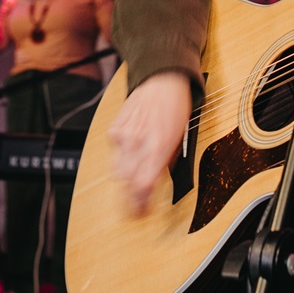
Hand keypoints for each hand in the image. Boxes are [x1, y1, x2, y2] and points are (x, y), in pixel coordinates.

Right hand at [107, 71, 191, 213]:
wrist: (162, 80)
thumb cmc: (176, 108)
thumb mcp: (179, 139)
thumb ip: (165, 163)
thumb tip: (155, 184)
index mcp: (158, 147)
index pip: (143, 187)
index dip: (141, 205)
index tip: (142, 213)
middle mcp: (138, 143)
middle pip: (126, 184)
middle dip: (130, 200)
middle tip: (136, 208)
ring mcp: (123, 136)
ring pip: (117, 172)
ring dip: (125, 180)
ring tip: (133, 184)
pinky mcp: (114, 129)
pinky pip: (114, 153)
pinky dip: (121, 158)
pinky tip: (131, 153)